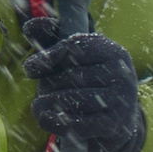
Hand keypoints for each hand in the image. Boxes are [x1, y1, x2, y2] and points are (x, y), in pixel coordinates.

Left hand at [23, 27, 142, 151]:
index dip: (47, 58)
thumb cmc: (88, 83)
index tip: (30, 68)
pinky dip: (50, 121)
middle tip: (46, 90)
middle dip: (45, 85)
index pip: (74, 48)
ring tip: (41, 103)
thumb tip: (30, 26)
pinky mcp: (111, 125)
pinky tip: (47, 118)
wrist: (116, 120)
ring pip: (64, 99)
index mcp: (113, 52)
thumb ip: (52, 39)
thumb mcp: (74, 58)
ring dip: (43, 103)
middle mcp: (121, 74)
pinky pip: (70, 123)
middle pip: (65, 76)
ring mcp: (120, 101)